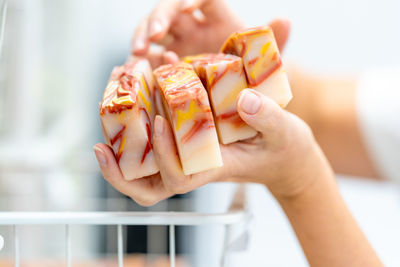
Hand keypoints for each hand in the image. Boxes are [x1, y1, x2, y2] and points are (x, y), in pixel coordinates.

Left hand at [94, 89, 328, 205]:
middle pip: (148, 187)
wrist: (283, 157)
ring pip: (144, 169)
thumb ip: (268, 118)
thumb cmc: (284, 149)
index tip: (159, 123)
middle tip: (102, 147)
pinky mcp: (187, 144)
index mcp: (215, 169)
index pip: (180, 178)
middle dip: (121, 173)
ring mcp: (188, 158)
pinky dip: (136, 130)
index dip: (164, 156)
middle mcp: (194, 167)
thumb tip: (244, 99)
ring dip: (120, 149)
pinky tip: (132, 102)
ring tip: (106, 116)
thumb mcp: (285, 132)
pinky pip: (154, 145)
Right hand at [131, 0, 289, 66]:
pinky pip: (147, 59)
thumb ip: (274, 41)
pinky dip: (139, 64)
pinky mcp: (164, 65)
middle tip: (152, 35)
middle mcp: (194, 26)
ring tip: (137, 55)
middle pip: (170, 10)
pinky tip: (134, 71)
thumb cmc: (251, 76)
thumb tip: (285, 19)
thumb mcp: (262, 61)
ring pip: (152, 31)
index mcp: (217, 18)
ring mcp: (176, 44)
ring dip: (141, 38)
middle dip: (158, 18)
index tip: (188, 8)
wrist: (238, 98)